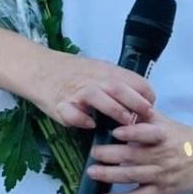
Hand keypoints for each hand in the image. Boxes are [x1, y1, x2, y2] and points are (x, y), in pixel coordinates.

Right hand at [30, 51, 155, 130]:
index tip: (152, 109)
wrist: (40, 68)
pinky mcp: (61, 103)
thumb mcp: (100, 70)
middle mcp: (93, 79)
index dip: (145, 95)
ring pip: (98, 96)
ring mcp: (77, 91)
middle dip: (135, 103)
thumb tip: (142, 99)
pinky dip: (81, 119)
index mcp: (106, 71)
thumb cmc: (73, 73)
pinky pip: (72, 112)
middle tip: (146, 119)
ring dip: (114, 110)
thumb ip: (118, 82)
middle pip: (118, 87)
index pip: (132, 80)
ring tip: (124, 125)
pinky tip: (89, 125)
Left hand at [86, 110, 192, 193]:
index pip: (148, 134)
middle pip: (133, 157)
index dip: (132, 133)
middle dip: (110, 155)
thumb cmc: (182, 136)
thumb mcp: (165, 121)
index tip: (115, 131)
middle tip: (93, 152)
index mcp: (163, 135)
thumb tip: (119, 103)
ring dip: (110, 175)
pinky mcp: (161, 192)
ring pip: (132, 177)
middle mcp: (162, 156)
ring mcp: (161, 175)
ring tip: (91, 172)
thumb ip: (144, 114)